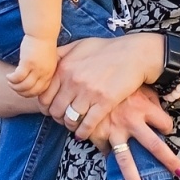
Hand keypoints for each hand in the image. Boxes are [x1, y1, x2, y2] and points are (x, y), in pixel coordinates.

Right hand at [8, 34, 58, 97]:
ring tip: (10, 81)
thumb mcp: (47, 61)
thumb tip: (33, 81)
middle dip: (21, 92)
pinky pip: (18, 77)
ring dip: (14, 86)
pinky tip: (8, 76)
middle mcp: (44, 73)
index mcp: (50, 74)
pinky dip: (12, 79)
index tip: (23, 90)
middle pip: (32, 91)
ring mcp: (36, 69)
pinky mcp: (27, 63)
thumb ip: (43, 72)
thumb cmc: (43, 45)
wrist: (42, 33)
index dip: (30, 93)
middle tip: (14, 87)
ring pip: (24, 86)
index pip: (41, 91)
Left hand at [42, 33, 160, 143]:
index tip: (52, 109)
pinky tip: (83, 134)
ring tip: (74, 126)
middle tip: (64, 119)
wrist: (135, 54)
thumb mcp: (79, 45)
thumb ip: (60, 54)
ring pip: (69, 119)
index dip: (45, 106)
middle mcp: (73, 80)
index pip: (44, 95)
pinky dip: (83, 132)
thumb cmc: (107, 49)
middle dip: (57, 118)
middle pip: (55, 110)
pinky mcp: (105, 102)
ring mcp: (89, 92)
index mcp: (64, 67)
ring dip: (70, 126)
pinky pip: (87, 124)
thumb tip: (46, 64)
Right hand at [73, 87, 179, 179]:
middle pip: (155, 147)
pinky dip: (107, 156)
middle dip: (169, 162)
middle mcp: (133, 122)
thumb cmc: (114, 77)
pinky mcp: (97, 135)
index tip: (164, 130)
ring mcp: (114, 131)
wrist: (85, 76)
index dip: (166, 127)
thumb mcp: (135, 82)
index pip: (165, 124)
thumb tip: (159, 106)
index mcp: (144, 107)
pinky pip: (105, 152)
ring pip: (127, 163)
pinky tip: (109, 158)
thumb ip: (148, 96)